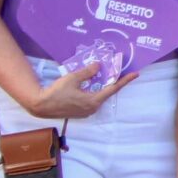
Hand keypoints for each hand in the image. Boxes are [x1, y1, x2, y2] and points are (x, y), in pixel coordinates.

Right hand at [22, 65, 136, 119]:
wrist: (41, 105)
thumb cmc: (57, 92)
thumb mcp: (72, 78)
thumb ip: (87, 72)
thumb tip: (98, 65)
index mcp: (93, 101)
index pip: (113, 89)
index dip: (124, 81)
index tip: (135, 74)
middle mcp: (92, 108)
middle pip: (106, 92)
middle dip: (111, 81)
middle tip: (117, 71)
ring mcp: (86, 111)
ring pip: (98, 96)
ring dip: (101, 86)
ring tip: (104, 75)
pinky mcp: (80, 111)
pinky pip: (91, 99)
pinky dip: (93, 91)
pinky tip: (91, 84)